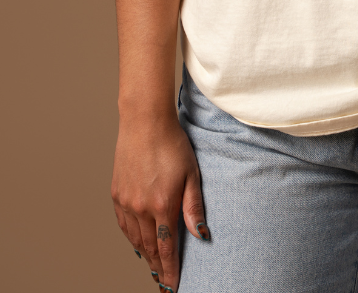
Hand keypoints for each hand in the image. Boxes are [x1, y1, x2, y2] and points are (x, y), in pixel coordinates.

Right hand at [112, 114, 208, 290]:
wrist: (145, 122)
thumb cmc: (172, 144)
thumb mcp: (191, 174)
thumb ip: (194, 207)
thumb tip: (201, 235)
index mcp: (162, 205)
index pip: (167, 248)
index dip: (170, 271)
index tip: (173, 287)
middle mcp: (140, 208)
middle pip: (150, 248)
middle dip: (158, 267)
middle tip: (164, 282)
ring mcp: (125, 201)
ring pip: (135, 239)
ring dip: (145, 255)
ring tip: (154, 267)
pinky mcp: (116, 193)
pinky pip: (124, 225)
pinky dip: (131, 239)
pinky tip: (138, 243)